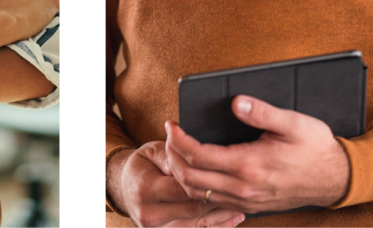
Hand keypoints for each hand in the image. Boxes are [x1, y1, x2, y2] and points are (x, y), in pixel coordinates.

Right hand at [109, 144, 243, 227]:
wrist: (127, 187)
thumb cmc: (144, 164)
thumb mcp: (152, 152)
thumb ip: (170, 156)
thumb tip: (186, 162)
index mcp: (145, 190)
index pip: (182, 187)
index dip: (206, 179)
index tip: (229, 170)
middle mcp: (150, 214)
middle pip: (194, 208)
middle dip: (220, 198)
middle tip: (244, 187)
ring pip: (199, 224)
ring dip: (224, 215)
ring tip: (246, 203)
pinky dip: (219, 226)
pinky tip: (236, 217)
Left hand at [160, 96, 350, 214]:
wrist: (335, 179)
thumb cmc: (316, 149)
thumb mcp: (293, 123)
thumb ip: (262, 113)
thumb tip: (236, 102)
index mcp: (249, 164)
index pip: (199, 154)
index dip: (179, 139)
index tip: (171, 124)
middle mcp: (242, 187)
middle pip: (189, 177)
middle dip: (172, 155)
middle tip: (169, 136)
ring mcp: (244, 200)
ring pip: (197, 193)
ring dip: (180, 174)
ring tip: (177, 152)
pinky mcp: (249, 206)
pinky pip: (211, 202)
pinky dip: (195, 188)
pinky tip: (195, 174)